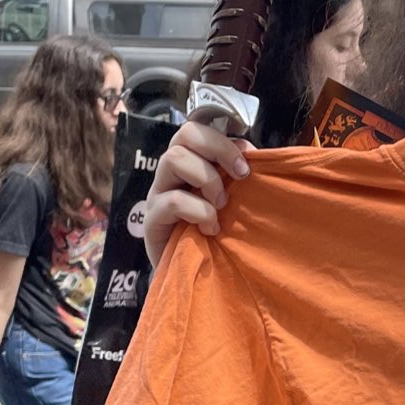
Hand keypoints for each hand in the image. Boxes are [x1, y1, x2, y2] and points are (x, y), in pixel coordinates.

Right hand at [143, 121, 252, 269]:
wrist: (191, 274)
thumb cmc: (212, 233)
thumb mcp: (228, 200)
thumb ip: (234, 175)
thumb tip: (251, 151)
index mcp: (190, 162)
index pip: (197, 129)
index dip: (224, 140)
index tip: (247, 165)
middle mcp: (170, 172)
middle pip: (184, 133)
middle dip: (218, 149)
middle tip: (239, 177)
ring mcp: (158, 192)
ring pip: (174, 159)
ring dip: (207, 179)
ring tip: (221, 205)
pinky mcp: (152, 218)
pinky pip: (173, 201)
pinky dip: (200, 212)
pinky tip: (211, 229)